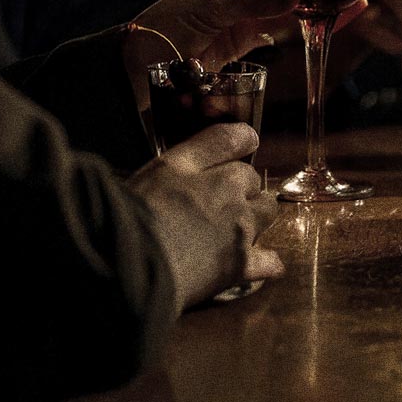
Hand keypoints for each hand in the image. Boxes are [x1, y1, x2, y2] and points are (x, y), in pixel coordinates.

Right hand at [123, 123, 282, 310]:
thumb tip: (247, 134)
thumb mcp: (164, 165)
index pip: (238, 151)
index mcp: (217, 173)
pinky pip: (268, 263)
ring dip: (256, 218)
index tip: (233, 158)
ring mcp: (240, 234)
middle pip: (255, 185)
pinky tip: (264, 263)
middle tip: (220, 202)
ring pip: (266, 216)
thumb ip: (207, 146)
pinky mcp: (238, 267)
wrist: (134, 262)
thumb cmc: (139, 210)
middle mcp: (234, 198)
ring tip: (235, 228)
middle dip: (244, 189)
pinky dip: (267, 262)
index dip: (235, 155)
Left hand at [124, 0, 351, 68]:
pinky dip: (308, 26)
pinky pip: (284, 29)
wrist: (148, 61)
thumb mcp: (211, 7)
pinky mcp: (249, 37)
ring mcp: (247, 11)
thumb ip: (254, 4)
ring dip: (318, 1)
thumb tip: (296, 0)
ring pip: (290, 2)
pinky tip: (331, 22)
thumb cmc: (168, 21)